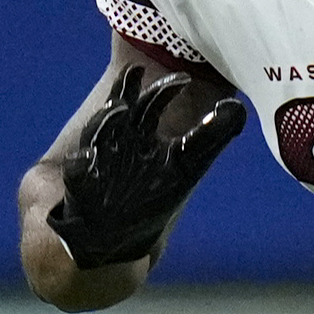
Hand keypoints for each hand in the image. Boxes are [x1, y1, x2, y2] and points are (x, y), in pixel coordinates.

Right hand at [48, 64, 248, 268]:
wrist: (115, 240)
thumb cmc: (152, 196)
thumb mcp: (187, 166)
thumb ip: (211, 135)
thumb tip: (237, 106)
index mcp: (141, 133)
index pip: (152, 104)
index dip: (165, 90)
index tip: (183, 79)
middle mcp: (117, 142)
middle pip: (120, 110)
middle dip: (127, 93)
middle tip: (136, 74)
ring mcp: (96, 163)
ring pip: (97, 134)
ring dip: (105, 120)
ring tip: (117, 109)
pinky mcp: (79, 189)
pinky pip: (76, 173)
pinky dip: (80, 165)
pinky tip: (86, 158)